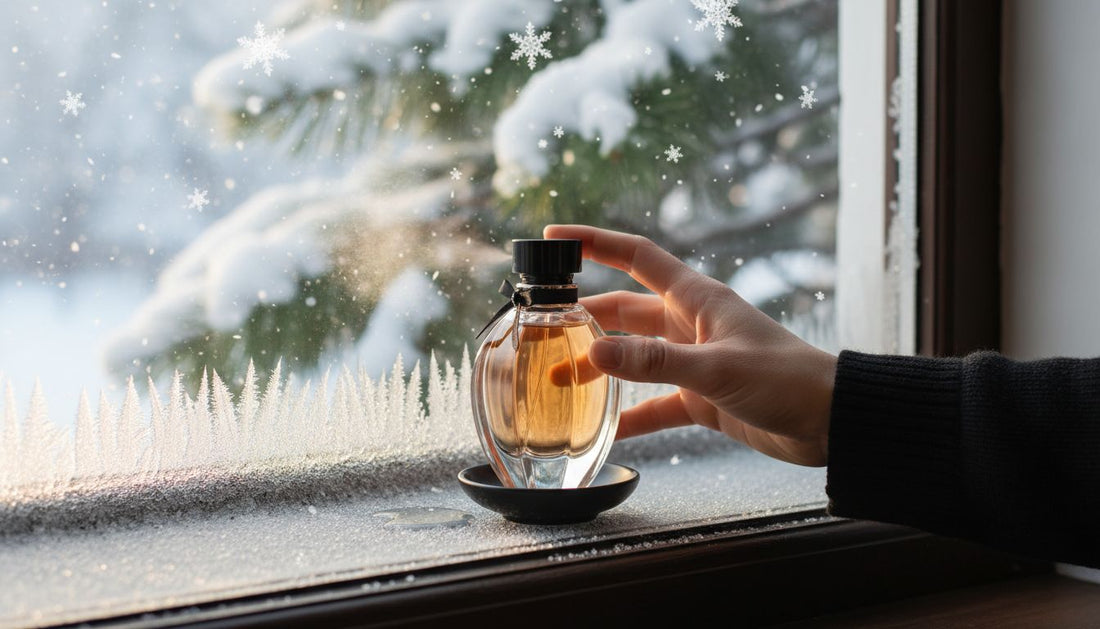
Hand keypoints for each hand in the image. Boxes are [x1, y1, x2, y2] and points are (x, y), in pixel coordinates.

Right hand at [543, 224, 836, 466]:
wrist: (831, 421)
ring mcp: (693, 361)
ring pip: (633, 357)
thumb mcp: (716, 368)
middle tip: (544, 328)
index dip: (596, 242)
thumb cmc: (786, 380)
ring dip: (600, 367)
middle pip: (625, 311)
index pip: (637, 256)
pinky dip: (629, 417)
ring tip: (561, 380)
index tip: (556, 237)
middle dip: (585, 317)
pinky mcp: (701, 398)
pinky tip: (603, 432)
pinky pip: (653, 405)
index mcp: (696, 299)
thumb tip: (593, 352)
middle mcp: (690, 324)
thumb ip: (654, 362)